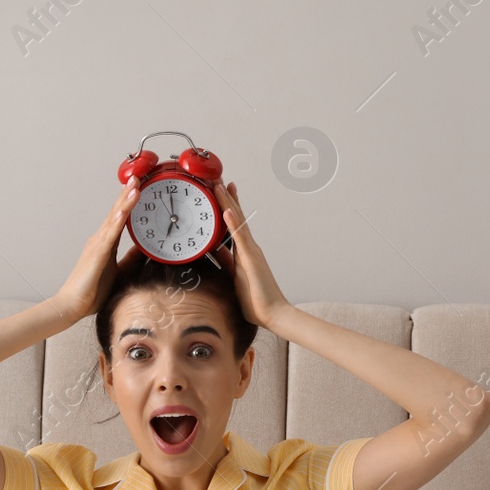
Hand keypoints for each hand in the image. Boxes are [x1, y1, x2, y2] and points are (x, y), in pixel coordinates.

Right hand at [50, 180, 145, 323]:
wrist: (72, 305)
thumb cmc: (92, 291)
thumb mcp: (121, 271)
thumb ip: (132, 258)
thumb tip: (148, 248)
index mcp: (106, 243)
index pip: (120, 217)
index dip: (130, 201)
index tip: (141, 186)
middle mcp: (100, 239)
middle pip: (116, 211)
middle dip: (127, 193)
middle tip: (139, 175)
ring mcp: (97, 245)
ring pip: (114, 219)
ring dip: (125, 201)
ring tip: (135, 185)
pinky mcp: (96, 255)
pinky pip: (109, 236)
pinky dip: (116, 222)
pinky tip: (123, 211)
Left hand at [210, 179, 291, 330]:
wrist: (274, 314)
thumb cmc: (256, 301)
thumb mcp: (235, 277)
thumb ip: (226, 262)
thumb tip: (215, 250)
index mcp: (245, 252)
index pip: (233, 223)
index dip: (227, 205)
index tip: (220, 189)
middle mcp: (249, 247)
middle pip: (235, 216)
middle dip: (225, 196)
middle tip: (216, 176)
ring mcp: (251, 252)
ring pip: (237, 221)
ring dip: (227, 201)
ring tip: (218, 183)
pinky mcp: (251, 259)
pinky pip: (240, 237)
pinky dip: (233, 222)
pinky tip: (227, 208)